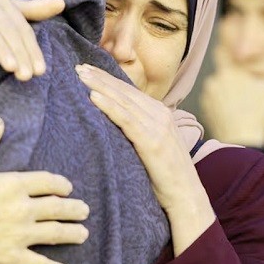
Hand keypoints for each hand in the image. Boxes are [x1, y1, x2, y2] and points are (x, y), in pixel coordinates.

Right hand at [0, 0, 64, 80]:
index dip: (32, 48)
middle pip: (7, 29)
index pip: (21, 27)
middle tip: (28, 76)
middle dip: (20, 53)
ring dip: (1, 50)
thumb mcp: (0, 3)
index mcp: (1, 0)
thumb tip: (62, 3)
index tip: (40, 70)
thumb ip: (30, 9)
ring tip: (12, 69)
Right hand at [0, 116, 89, 263]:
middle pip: (57, 207)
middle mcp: (21, 209)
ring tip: (83, 233)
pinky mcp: (11, 257)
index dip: (60, 184)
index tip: (67, 187)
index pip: (46, 182)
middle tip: (84, 210)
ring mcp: (18, 234)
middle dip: (74, 209)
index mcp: (11, 185)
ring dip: (72, 233)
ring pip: (55, 233)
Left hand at [75, 65, 213, 255]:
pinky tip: (93, 97)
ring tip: (80, 76)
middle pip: (124, 91)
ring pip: (123, 101)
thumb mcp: (152, 147)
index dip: (108, 79)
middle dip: (100, 78)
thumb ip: (138, 131)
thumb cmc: (165, 176)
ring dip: (100, 86)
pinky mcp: (152, 142)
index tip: (88, 70)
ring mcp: (157, 127)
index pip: (129, 92)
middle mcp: (160, 115)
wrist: (186, 197)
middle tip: (78, 67)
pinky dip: (109, 106)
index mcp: (160, 114)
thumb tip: (114, 124)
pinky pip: (126, 120)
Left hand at [201, 47, 263, 146]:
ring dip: (226, 88)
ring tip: (241, 100)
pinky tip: (233, 109)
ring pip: (216, 85)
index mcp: (228, 71)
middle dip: (232, 74)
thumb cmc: (260, 112)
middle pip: (222, 70)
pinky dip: (220, 102)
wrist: (242, 141)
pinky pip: (212, 100)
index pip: (221, 51)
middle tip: (246, 85)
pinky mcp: (204, 110)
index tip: (236, 55)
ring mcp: (207, 96)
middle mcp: (213, 81)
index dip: (227, 50)